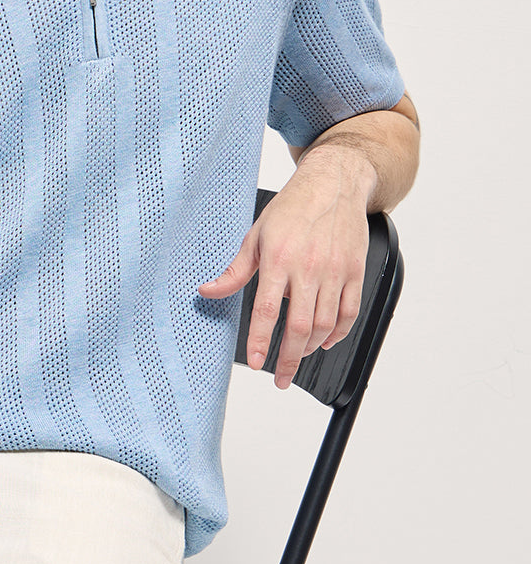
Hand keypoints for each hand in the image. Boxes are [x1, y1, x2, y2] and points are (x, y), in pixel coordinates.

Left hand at [198, 151, 373, 388]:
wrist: (333, 185)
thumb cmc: (292, 209)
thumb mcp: (255, 236)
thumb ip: (234, 270)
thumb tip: (208, 291)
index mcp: (279, 259)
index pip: (266, 310)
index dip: (261, 341)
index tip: (257, 363)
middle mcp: (309, 268)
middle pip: (299, 327)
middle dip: (288, 360)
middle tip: (280, 378)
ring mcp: (334, 271)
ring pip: (324, 324)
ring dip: (310, 348)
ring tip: (297, 356)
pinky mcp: (354, 272)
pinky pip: (348, 312)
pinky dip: (338, 333)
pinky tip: (325, 341)